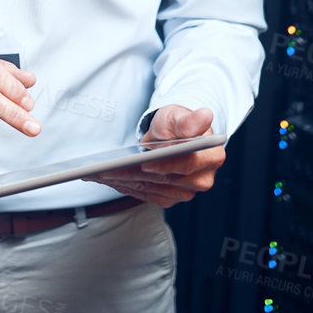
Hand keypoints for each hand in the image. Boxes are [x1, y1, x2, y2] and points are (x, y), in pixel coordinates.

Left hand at [86, 106, 222, 207]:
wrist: (173, 134)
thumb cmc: (177, 124)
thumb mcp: (180, 116)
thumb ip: (190, 120)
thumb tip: (205, 115)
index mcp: (211, 157)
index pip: (186, 164)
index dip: (165, 165)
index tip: (144, 163)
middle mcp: (202, 179)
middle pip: (165, 180)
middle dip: (135, 173)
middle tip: (107, 169)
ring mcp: (186, 191)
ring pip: (152, 189)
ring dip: (125, 182)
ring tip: (100, 173)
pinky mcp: (170, 197)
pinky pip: (146, 195)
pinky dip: (126, 187)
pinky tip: (108, 178)